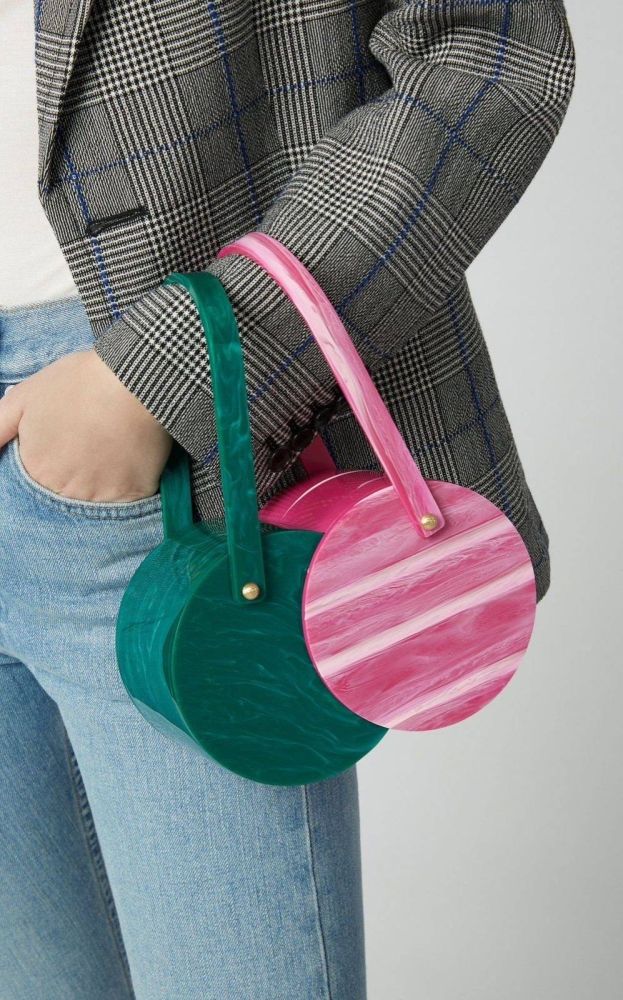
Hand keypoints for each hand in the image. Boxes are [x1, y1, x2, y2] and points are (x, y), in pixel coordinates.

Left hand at [0, 349, 172, 501]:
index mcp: (37, 470)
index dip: (56, 455)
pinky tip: (130, 454)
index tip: (69, 437)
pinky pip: (130, 498)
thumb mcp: (24, 397)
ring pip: (98, 495)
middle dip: (77, 467)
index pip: (41, 478)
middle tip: (92, 436)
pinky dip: (130, 480)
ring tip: (111, 442)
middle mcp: (64, 491)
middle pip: (69, 489)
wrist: (132, 381)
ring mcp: (99, 497)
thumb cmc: (78, 383)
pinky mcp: (132, 496)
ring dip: (103, 476)